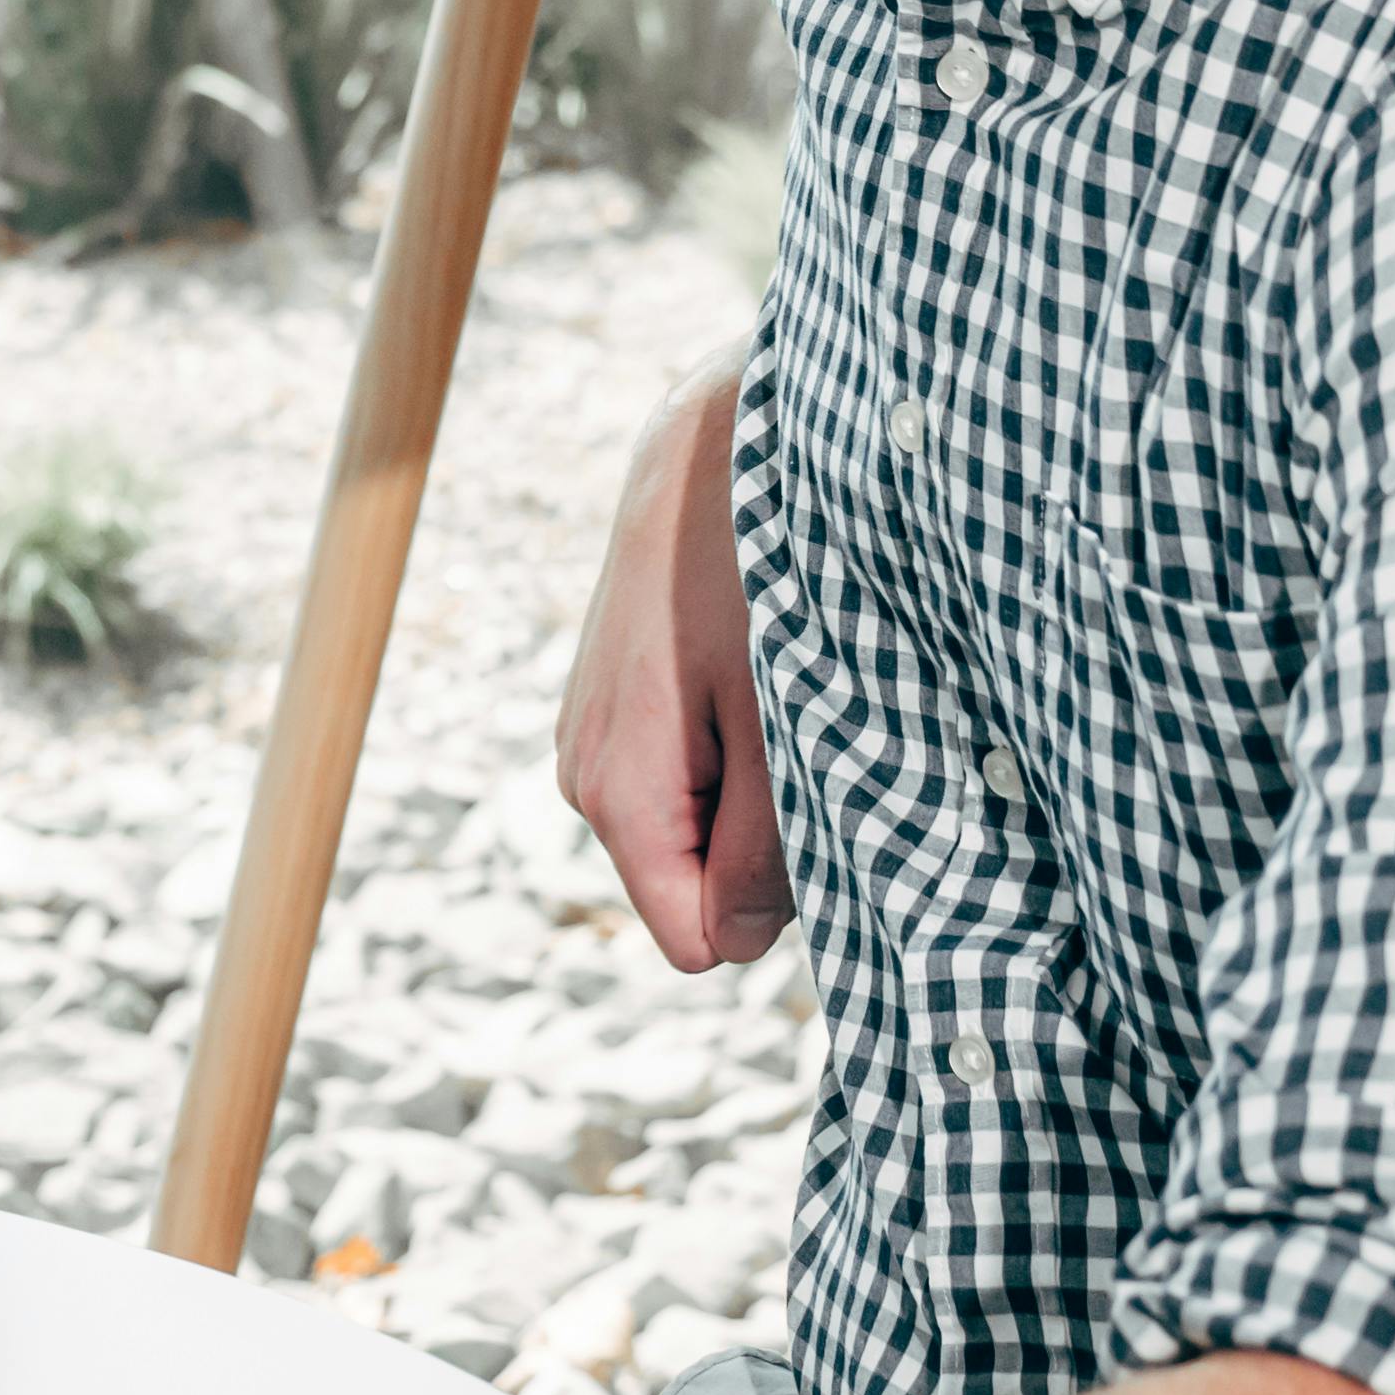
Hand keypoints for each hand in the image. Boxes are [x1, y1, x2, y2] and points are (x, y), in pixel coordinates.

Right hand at [559, 354, 791, 966]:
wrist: (710, 451)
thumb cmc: (758, 579)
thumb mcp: (782, 725)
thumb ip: (759, 850)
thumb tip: (733, 943)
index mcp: (620, 797)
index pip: (694, 939)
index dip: (768, 902)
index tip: (810, 815)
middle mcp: (585, 777)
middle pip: (694, 882)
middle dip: (759, 839)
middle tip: (799, 734)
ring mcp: (589, 736)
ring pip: (692, 825)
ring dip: (747, 784)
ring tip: (772, 689)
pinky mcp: (607, 702)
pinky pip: (680, 772)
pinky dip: (726, 742)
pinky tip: (743, 667)